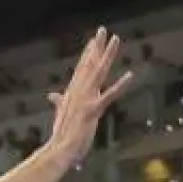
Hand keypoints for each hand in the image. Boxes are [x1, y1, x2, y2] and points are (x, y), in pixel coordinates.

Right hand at [46, 28, 133, 161]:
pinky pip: (109, 95)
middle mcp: (79, 92)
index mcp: (73, 93)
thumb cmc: (62, 135)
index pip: (81, 69)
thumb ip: (59, 102)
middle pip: (89, 64)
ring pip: (99, 72)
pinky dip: (121, 85)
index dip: (87, 54)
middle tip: (103, 30)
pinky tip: (131, 75)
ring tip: (116, 40)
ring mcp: (86, 100)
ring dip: (108, 55)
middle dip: (96, 46)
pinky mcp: (93, 110)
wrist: (59, 150)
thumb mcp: (61, 114)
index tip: (93, 40)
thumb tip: (52, 96)